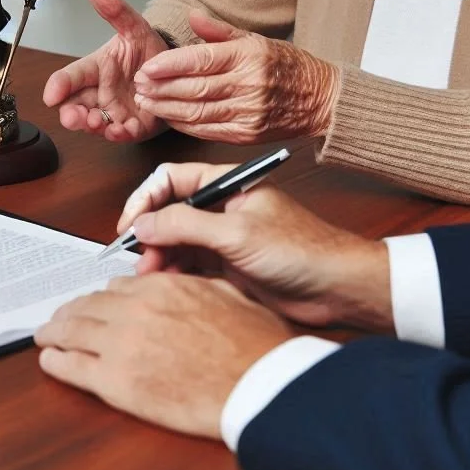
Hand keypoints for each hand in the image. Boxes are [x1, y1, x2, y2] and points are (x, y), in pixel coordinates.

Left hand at [36, 274, 293, 438]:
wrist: (260, 385)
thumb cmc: (254, 345)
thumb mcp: (226, 295)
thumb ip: (195, 286)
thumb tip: (182, 283)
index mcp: (160, 288)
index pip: (117, 288)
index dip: (103, 298)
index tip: (96, 305)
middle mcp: (134, 310)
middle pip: (88, 306)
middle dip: (70, 312)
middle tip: (58, 318)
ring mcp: (121, 344)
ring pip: (72, 330)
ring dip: (54, 331)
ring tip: (44, 334)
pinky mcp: (116, 381)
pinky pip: (72, 366)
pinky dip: (55, 361)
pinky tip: (48, 359)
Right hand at [42, 0, 168, 141]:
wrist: (177, 69)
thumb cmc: (149, 50)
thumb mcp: (134, 27)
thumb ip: (115, 9)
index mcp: (94, 70)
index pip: (68, 77)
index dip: (57, 86)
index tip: (51, 95)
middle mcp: (98, 93)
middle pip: (72, 107)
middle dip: (70, 115)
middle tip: (74, 116)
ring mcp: (113, 111)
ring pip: (92, 124)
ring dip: (92, 126)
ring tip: (99, 122)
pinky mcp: (131, 126)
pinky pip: (120, 134)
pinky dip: (119, 134)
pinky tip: (124, 128)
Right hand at [118, 162, 391, 330]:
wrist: (341, 290)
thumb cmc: (304, 251)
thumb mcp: (237, 233)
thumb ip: (186, 224)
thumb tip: (143, 223)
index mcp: (227, 185)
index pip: (171, 180)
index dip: (145, 199)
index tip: (128, 224)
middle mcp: (223, 209)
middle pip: (169, 213)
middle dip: (149, 235)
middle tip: (137, 259)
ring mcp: (224, 238)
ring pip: (177, 242)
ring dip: (160, 258)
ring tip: (150, 277)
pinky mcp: (229, 267)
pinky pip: (190, 266)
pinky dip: (175, 275)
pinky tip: (167, 286)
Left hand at [133, 11, 338, 143]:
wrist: (322, 100)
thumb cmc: (288, 66)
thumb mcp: (257, 40)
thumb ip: (219, 31)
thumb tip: (191, 14)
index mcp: (249, 56)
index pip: (201, 60)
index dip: (169, 65)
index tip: (146, 67)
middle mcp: (249, 85)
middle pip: (194, 87)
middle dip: (160, 87)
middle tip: (138, 84)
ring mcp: (248, 112)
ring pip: (197, 111)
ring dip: (166, 107)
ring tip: (146, 101)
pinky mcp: (247, 134)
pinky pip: (207, 130)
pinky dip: (184, 124)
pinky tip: (168, 116)